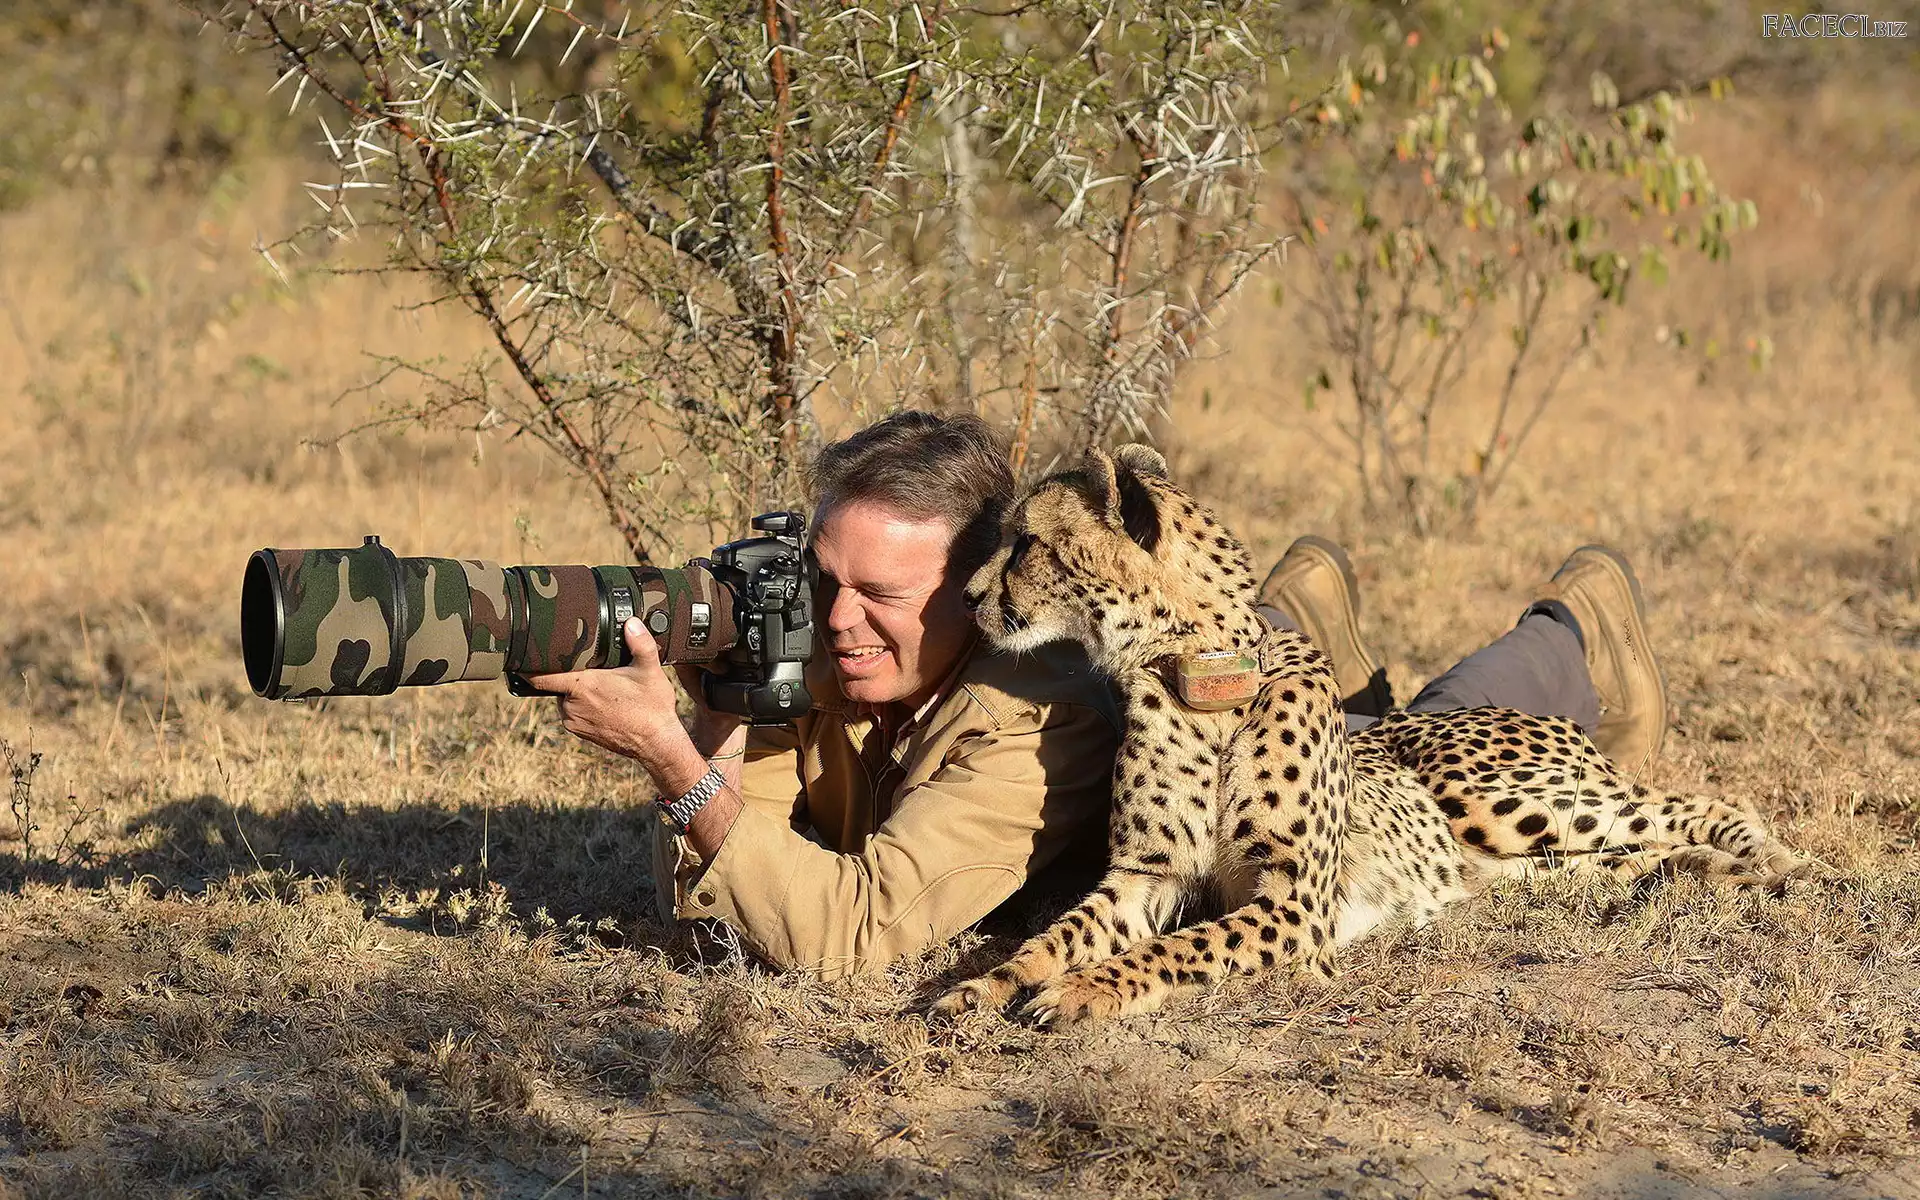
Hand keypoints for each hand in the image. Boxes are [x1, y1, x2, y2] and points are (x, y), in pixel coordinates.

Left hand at [523, 619, 697, 772]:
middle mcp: (571, 705)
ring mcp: (574, 721)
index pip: (539, 676)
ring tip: (602, 685)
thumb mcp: (650, 671)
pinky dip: (582, 703)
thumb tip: (632, 622)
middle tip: (592, 666)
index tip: (530, 653)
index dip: (530, 664)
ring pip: (564, 695)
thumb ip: (641, 643)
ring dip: (576, 689)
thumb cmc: (652, 708)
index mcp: (583, 686)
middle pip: (557, 681)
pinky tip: (604, 701)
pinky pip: (571, 710)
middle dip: (569, 672)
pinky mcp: (579, 731)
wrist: (656, 743)